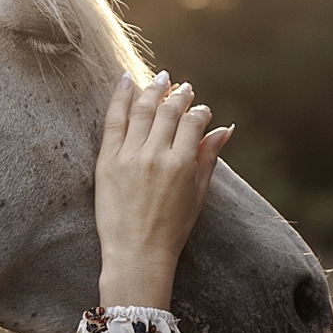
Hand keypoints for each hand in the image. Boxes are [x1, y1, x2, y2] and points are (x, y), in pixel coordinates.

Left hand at [95, 71, 233, 308]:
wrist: (136, 253)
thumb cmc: (171, 229)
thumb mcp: (197, 194)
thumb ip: (208, 158)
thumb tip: (225, 129)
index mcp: (181, 164)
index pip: (193, 122)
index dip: (199, 111)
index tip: (201, 109)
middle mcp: (156, 155)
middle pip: (168, 111)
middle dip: (178, 95)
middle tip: (183, 87)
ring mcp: (129, 156)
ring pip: (142, 109)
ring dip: (153, 89)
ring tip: (160, 79)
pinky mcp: (107, 160)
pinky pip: (114, 120)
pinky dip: (120, 97)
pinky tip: (126, 80)